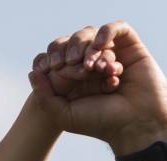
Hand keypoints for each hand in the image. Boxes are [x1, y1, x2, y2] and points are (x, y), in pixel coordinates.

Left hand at [28, 22, 166, 153]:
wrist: (134, 125)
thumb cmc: (100, 123)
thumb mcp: (63, 113)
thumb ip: (44, 94)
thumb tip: (33, 71)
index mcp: (75, 78)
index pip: (58, 56)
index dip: (53, 58)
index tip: (54, 68)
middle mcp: (93, 65)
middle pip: (74, 43)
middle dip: (70, 51)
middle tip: (74, 65)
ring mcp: (112, 55)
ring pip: (94, 36)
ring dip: (88, 48)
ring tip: (92, 67)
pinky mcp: (133, 49)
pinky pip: (118, 28)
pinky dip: (107, 32)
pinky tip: (100, 45)